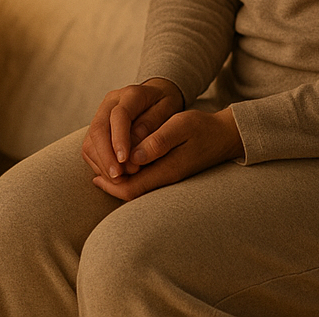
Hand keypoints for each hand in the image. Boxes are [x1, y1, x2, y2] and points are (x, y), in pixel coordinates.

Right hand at [83, 78, 183, 182]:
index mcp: (131, 94)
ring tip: (118, 180)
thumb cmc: (165, 106)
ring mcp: (101, 115)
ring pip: (90, 141)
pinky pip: (90, 149)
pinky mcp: (97, 129)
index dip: (119, 139)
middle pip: (98, 129)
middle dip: (106, 156)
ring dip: (102, 164)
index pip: (119, 115)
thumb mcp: (169, 110)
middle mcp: (111, 103)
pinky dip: (100, 165)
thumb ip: (153, 126)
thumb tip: (134, 151)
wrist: (157, 97)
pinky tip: (113, 176)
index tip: (124, 160)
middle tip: (118, 177)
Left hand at [91, 107, 244, 201]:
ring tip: (102, 166)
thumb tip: (133, 156)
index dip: (110, 183)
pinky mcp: (168, 172)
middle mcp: (165, 179)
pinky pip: (143, 180)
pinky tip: (121, 163)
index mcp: (166, 170)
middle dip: (110, 183)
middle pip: (129, 192)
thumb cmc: (203, 128)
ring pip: (135, 187)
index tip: (95, 173)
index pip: (130, 188)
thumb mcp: (181, 126)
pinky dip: (128, 174)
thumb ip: (158, 141)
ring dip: (118, 179)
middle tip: (93, 169)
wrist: (225, 136)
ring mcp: (167, 177)